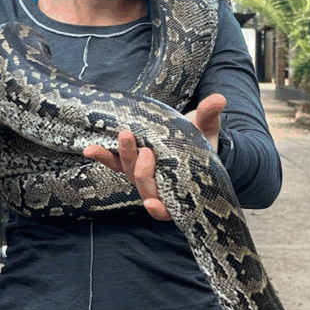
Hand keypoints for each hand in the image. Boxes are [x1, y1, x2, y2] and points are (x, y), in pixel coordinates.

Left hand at [83, 93, 226, 221]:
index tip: (152, 203)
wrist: (190, 133)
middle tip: (146, 151)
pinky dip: (102, 156)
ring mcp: (142, 174)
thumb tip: (219, 99)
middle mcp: (158, 186)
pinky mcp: (129, 160)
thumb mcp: (209, 128)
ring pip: (128, 174)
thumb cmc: (203, 138)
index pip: (169, 209)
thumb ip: (210, 116)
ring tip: (125, 136)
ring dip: (124, 157)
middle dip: (142, 173)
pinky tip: (90, 149)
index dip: (160, 210)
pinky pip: (112, 162)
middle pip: (145, 188)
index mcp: (181, 189)